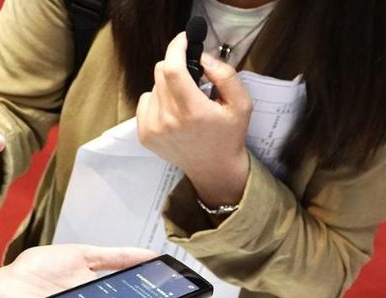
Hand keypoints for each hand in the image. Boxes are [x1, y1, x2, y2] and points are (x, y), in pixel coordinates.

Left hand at [136, 32, 251, 208]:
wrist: (214, 168)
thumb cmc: (229, 135)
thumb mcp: (241, 104)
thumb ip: (225, 75)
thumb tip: (203, 58)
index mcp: (193, 111)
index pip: (172, 69)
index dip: (176, 48)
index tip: (184, 40)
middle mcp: (169, 120)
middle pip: (161, 72)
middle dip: (176, 66)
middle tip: (191, 76)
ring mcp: (153, 129)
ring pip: (154, 86)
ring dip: (168, 85)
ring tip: (184, 101)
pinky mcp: (145, 135)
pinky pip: (144, 101)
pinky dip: (157, 100)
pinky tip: (172, 112)